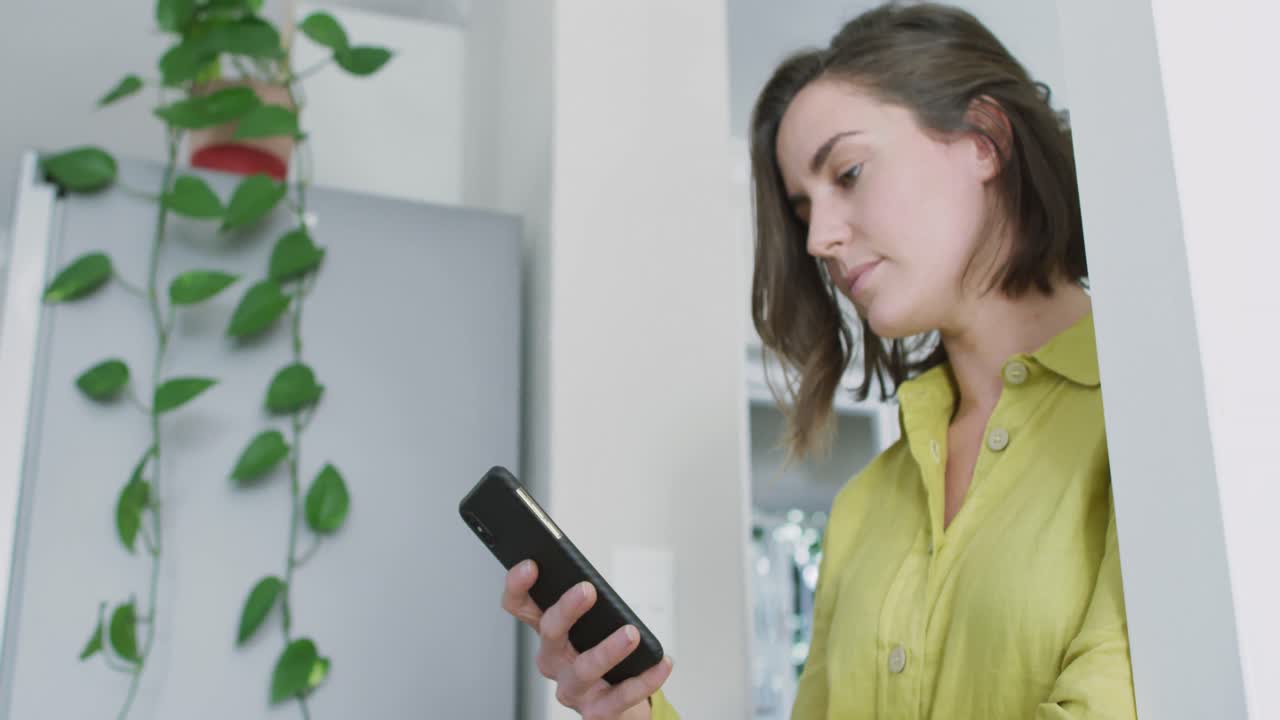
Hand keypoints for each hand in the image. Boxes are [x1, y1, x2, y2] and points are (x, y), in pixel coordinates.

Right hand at [502, 559, 673, 719]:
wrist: (618, 704)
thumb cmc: (601, 650)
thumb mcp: (590, 623)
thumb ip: (587, 601)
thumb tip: (595, 579)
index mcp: (548, 632)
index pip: (519, 606)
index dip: (517, 586)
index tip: (531, 564)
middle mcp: (553, 660)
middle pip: (550, 632)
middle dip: (566, 610)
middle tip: (587, 590)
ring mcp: (572, 688)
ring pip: (584, 668)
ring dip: (608, 650)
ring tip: (631, 633)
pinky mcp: (596, 711)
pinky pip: (620, 697)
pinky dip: (643, 680)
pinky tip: (662, 663)